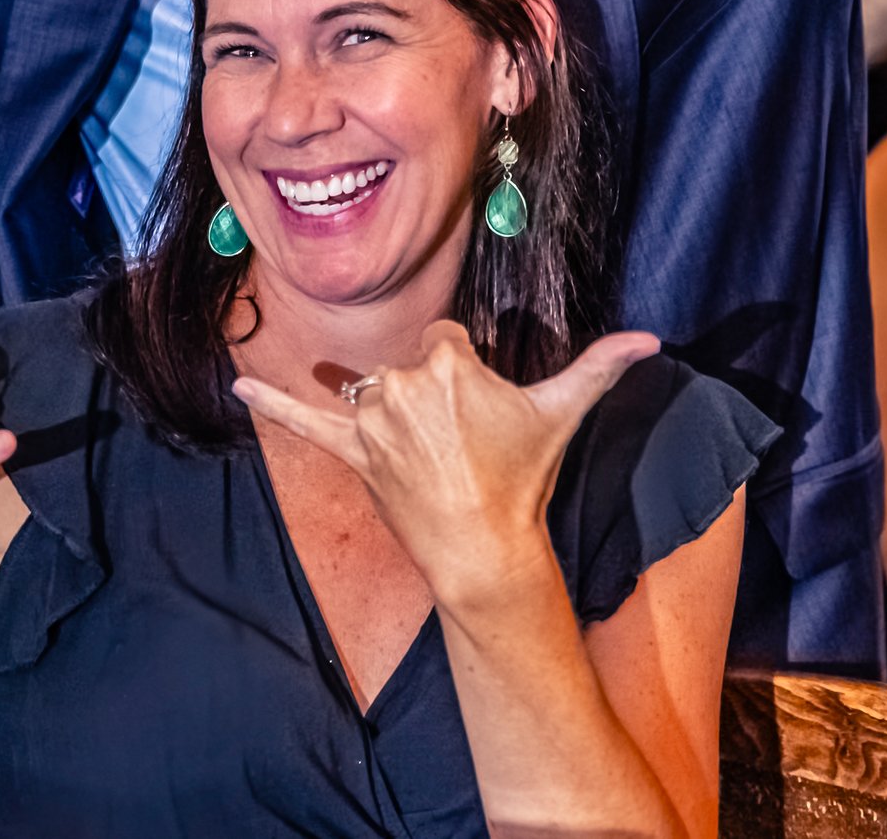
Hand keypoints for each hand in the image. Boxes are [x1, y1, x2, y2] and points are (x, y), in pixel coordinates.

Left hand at [234, 321, 655, 609]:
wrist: (484, 548)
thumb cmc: (523, 478)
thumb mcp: (561, 413)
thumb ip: (599, 367)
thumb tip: (650, 340)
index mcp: (449, 361)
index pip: (446, 339)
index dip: (465, 372)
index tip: (480, 412)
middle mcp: (404, 382)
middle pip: (412, 364)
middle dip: (434, 397)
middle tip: (462, 444)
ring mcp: (373, 418)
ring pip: (377, 390)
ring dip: (394, 414)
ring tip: (427, 456)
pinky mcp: (351, 450)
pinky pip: (304, 421)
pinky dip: (270, 403)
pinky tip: (236, 386)